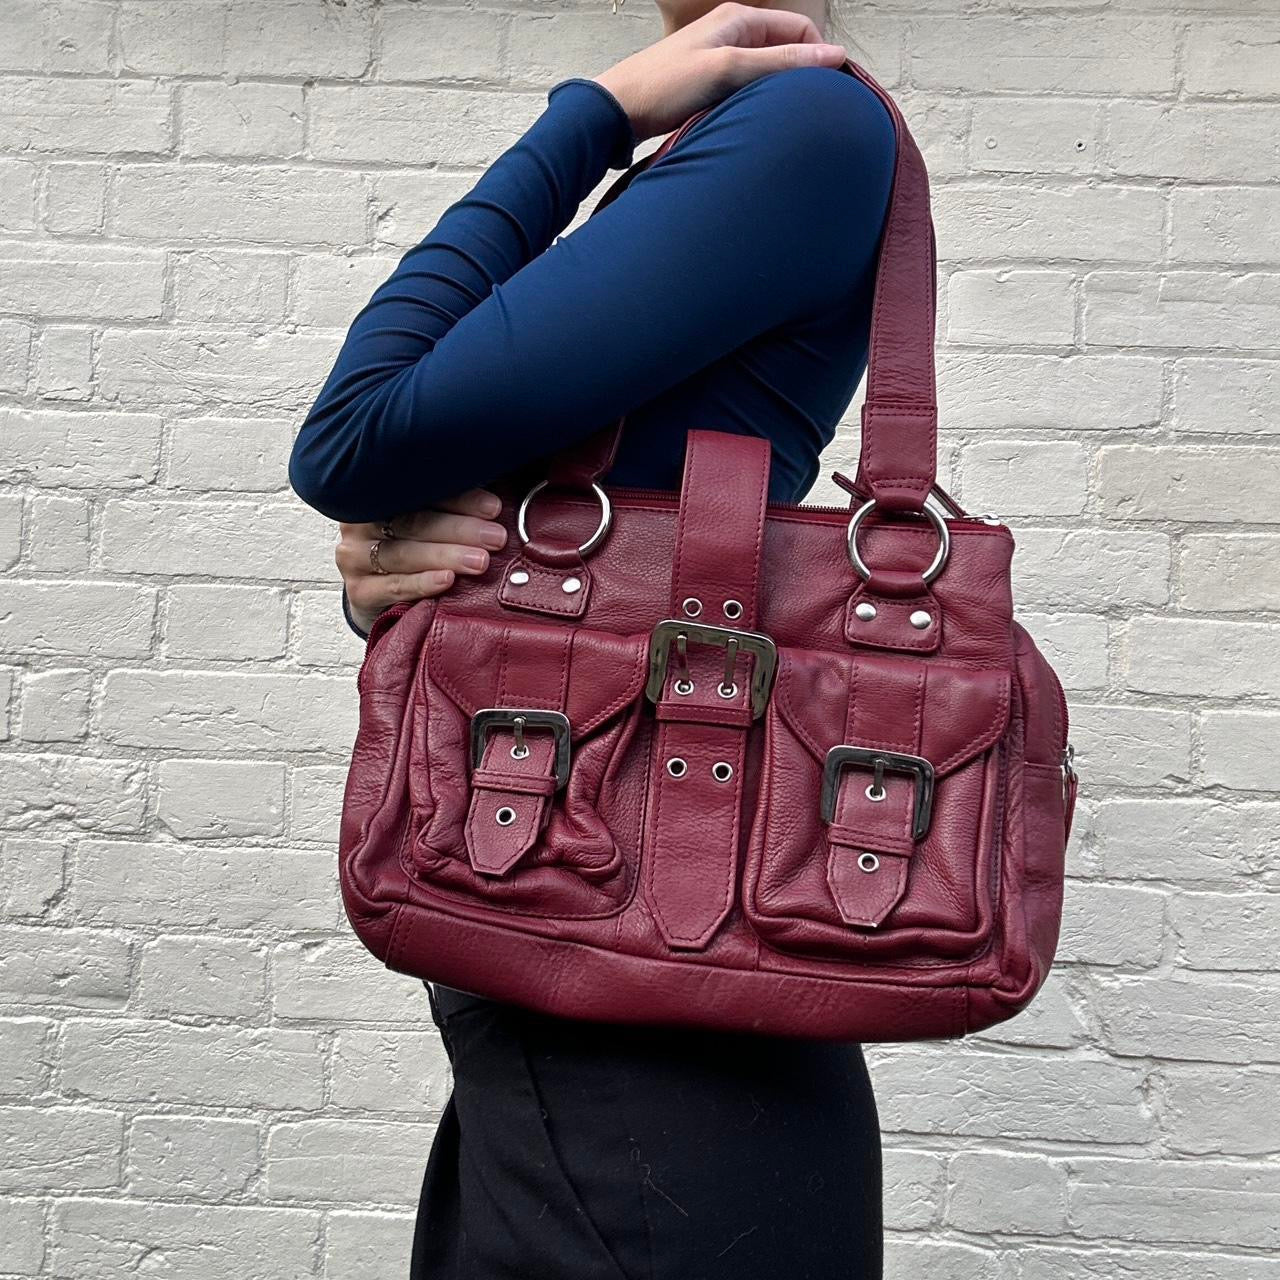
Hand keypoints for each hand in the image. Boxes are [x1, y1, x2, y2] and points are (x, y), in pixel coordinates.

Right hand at [336, 488, 508, 633]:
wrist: (384, 597)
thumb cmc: (416, 548)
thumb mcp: (432, 521)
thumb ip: (454, 507)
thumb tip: (498, 502)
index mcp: (379, 493)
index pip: (419, 491)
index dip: (460, 498)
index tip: (493, 508)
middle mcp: (360, 521)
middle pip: (413, 521)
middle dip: (459, 529)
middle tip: (495, 538)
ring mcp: (355, 556)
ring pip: (404, 553)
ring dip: (446, 556)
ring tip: (480, 561)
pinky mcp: (359, 590)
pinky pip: (393, 585)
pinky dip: (422, 583)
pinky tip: (447, 580)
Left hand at [593, 2, 845, 142]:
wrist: (619, 111)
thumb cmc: (666, 86)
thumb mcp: (729, 69)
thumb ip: (781, 63)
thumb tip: (833, 57)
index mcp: (740, 19)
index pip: (800, 30)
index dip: (820, 57)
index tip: (833, 91)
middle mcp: (734, 34)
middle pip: (786, 52)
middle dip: (802, 77)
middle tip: (812, 111)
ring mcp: (722, 60)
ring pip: (768, 74)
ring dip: (780, 94)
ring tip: (787, 120)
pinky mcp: (711, 85)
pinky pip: (748, 90)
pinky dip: (759, 104)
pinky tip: (760, 124)